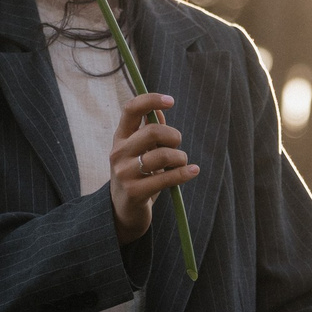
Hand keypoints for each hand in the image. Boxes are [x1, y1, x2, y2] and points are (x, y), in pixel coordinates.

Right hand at [109, 94, 195, 243]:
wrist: (123, 211)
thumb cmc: (137, 175)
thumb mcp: (139, 151)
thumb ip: (149, 131)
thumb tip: (160, 111)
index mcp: (120, 138)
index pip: (131, 109)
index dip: (151, 100)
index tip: (171, 102)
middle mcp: (118, 153)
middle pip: (152, 132)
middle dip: (173, 136)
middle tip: (178, 145)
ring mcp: (124, 173)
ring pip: (162, 155)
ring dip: (180, 157)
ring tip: (182, 162)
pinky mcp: (134, 192)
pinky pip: (166, 178)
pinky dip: (184, 173)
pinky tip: (194, 171)